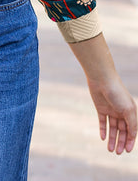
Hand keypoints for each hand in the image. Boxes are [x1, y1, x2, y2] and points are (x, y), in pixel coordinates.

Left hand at [69, 32, 136, 153]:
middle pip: (122, 131)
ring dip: (112, 139)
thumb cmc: (117, 93)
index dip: (130, 141)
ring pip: (112, 128)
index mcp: (130, 112)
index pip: (131, 130)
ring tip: (110, 150)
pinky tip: (103, 138)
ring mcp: (111, 110)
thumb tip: (133, 137)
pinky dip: (103, 130)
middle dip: (120, 142)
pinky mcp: (101, 109)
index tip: (127, 151)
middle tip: (117, 153)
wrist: (102, 79)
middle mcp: (121, 112)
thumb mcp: (128, 110)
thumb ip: (132, 124)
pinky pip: (102, 122)